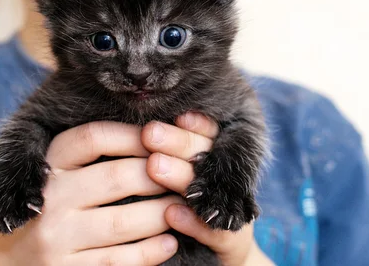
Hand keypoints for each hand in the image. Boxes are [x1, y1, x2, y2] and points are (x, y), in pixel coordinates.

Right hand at [0, 122, 179, 265]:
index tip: (160, 138)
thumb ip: (91, 154)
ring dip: (162, 213)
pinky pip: (120, 260)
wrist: (7, 258)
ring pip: (124, 221)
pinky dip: (151, 250)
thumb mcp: (58, 171)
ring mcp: (57, 237)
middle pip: (116, 177)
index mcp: (48, 164)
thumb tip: (153, 134)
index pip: (93, 137)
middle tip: (183, 173)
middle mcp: (49, 197)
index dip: (133, 135)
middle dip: (158, 174)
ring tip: (181, 205)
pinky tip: (169, 241)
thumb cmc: (49, 205)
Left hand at [141, 113, 273, 265]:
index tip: (178, 116)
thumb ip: (165, 150)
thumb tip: (135, 127)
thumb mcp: (178, 173)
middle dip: (178, 143)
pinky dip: (192, 222)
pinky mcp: (232, 243)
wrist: (220, 254)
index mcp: (218, 157)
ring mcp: (233, 210)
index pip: (211, 133)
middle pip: (206, 154)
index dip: (196, 124)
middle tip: (150, 133)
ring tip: (154, 166)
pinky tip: (172, 213)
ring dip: (181, 176)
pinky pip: (214, 232)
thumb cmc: (188, 207)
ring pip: (208, 189)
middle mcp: (228, 181)